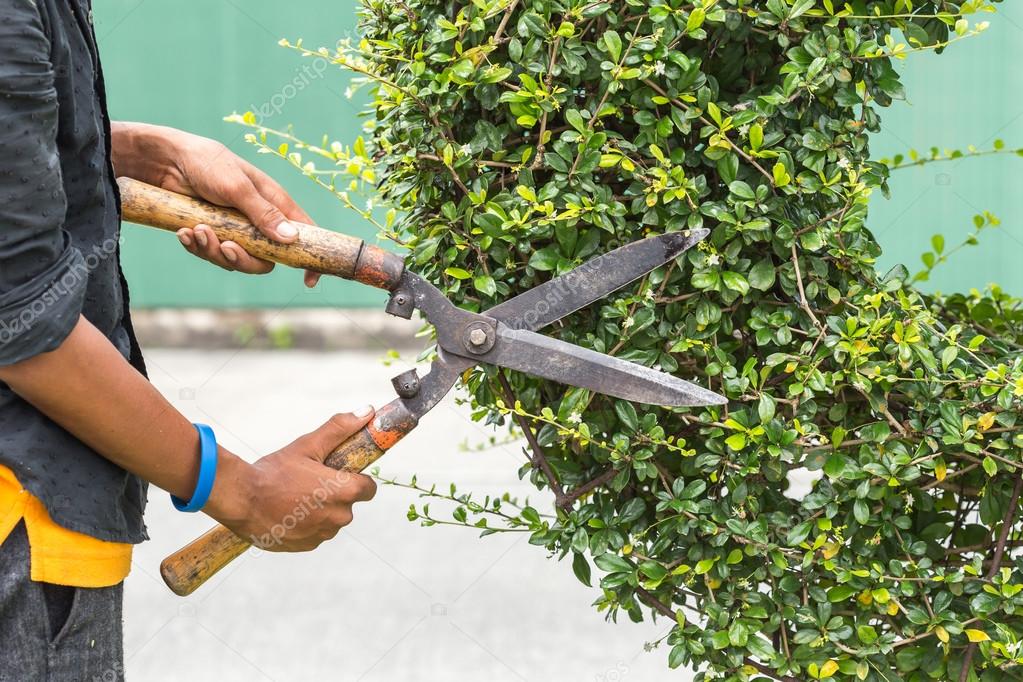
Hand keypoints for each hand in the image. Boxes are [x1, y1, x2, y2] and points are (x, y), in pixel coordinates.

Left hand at [111, 121, 320, 285]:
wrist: (164, 159)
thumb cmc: (206, 163)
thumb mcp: (237, 187)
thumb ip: (264, 213)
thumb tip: (292, 238)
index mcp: (273, 204)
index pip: (303, 234)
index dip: (307, 259)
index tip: (309, 281)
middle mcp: (257, 219)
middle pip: (265, 259)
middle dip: (243, 260)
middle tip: (226, 247)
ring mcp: (234, 228)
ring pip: (234, 259)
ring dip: (213, 251)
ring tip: (197, 231)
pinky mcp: (211, 232)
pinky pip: (210, 253)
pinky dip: (197, 247)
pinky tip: (184, 232)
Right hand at [206, 408, 378, 551]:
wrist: (241, 500)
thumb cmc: (275, 471)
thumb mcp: (308, 445)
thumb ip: (340, 429)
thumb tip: (367, 411)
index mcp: (344, 492)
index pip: (369, 488)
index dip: (357, 479)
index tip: (340, 472)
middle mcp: (338, 517)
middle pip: (348, 503)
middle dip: (335, 493)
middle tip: (310, 481)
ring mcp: (322, 535)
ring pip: (331, 519)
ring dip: (321, 509)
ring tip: (295, 495)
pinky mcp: (306, 546)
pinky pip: (315, 533)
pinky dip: (306, 524)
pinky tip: (288, 511)